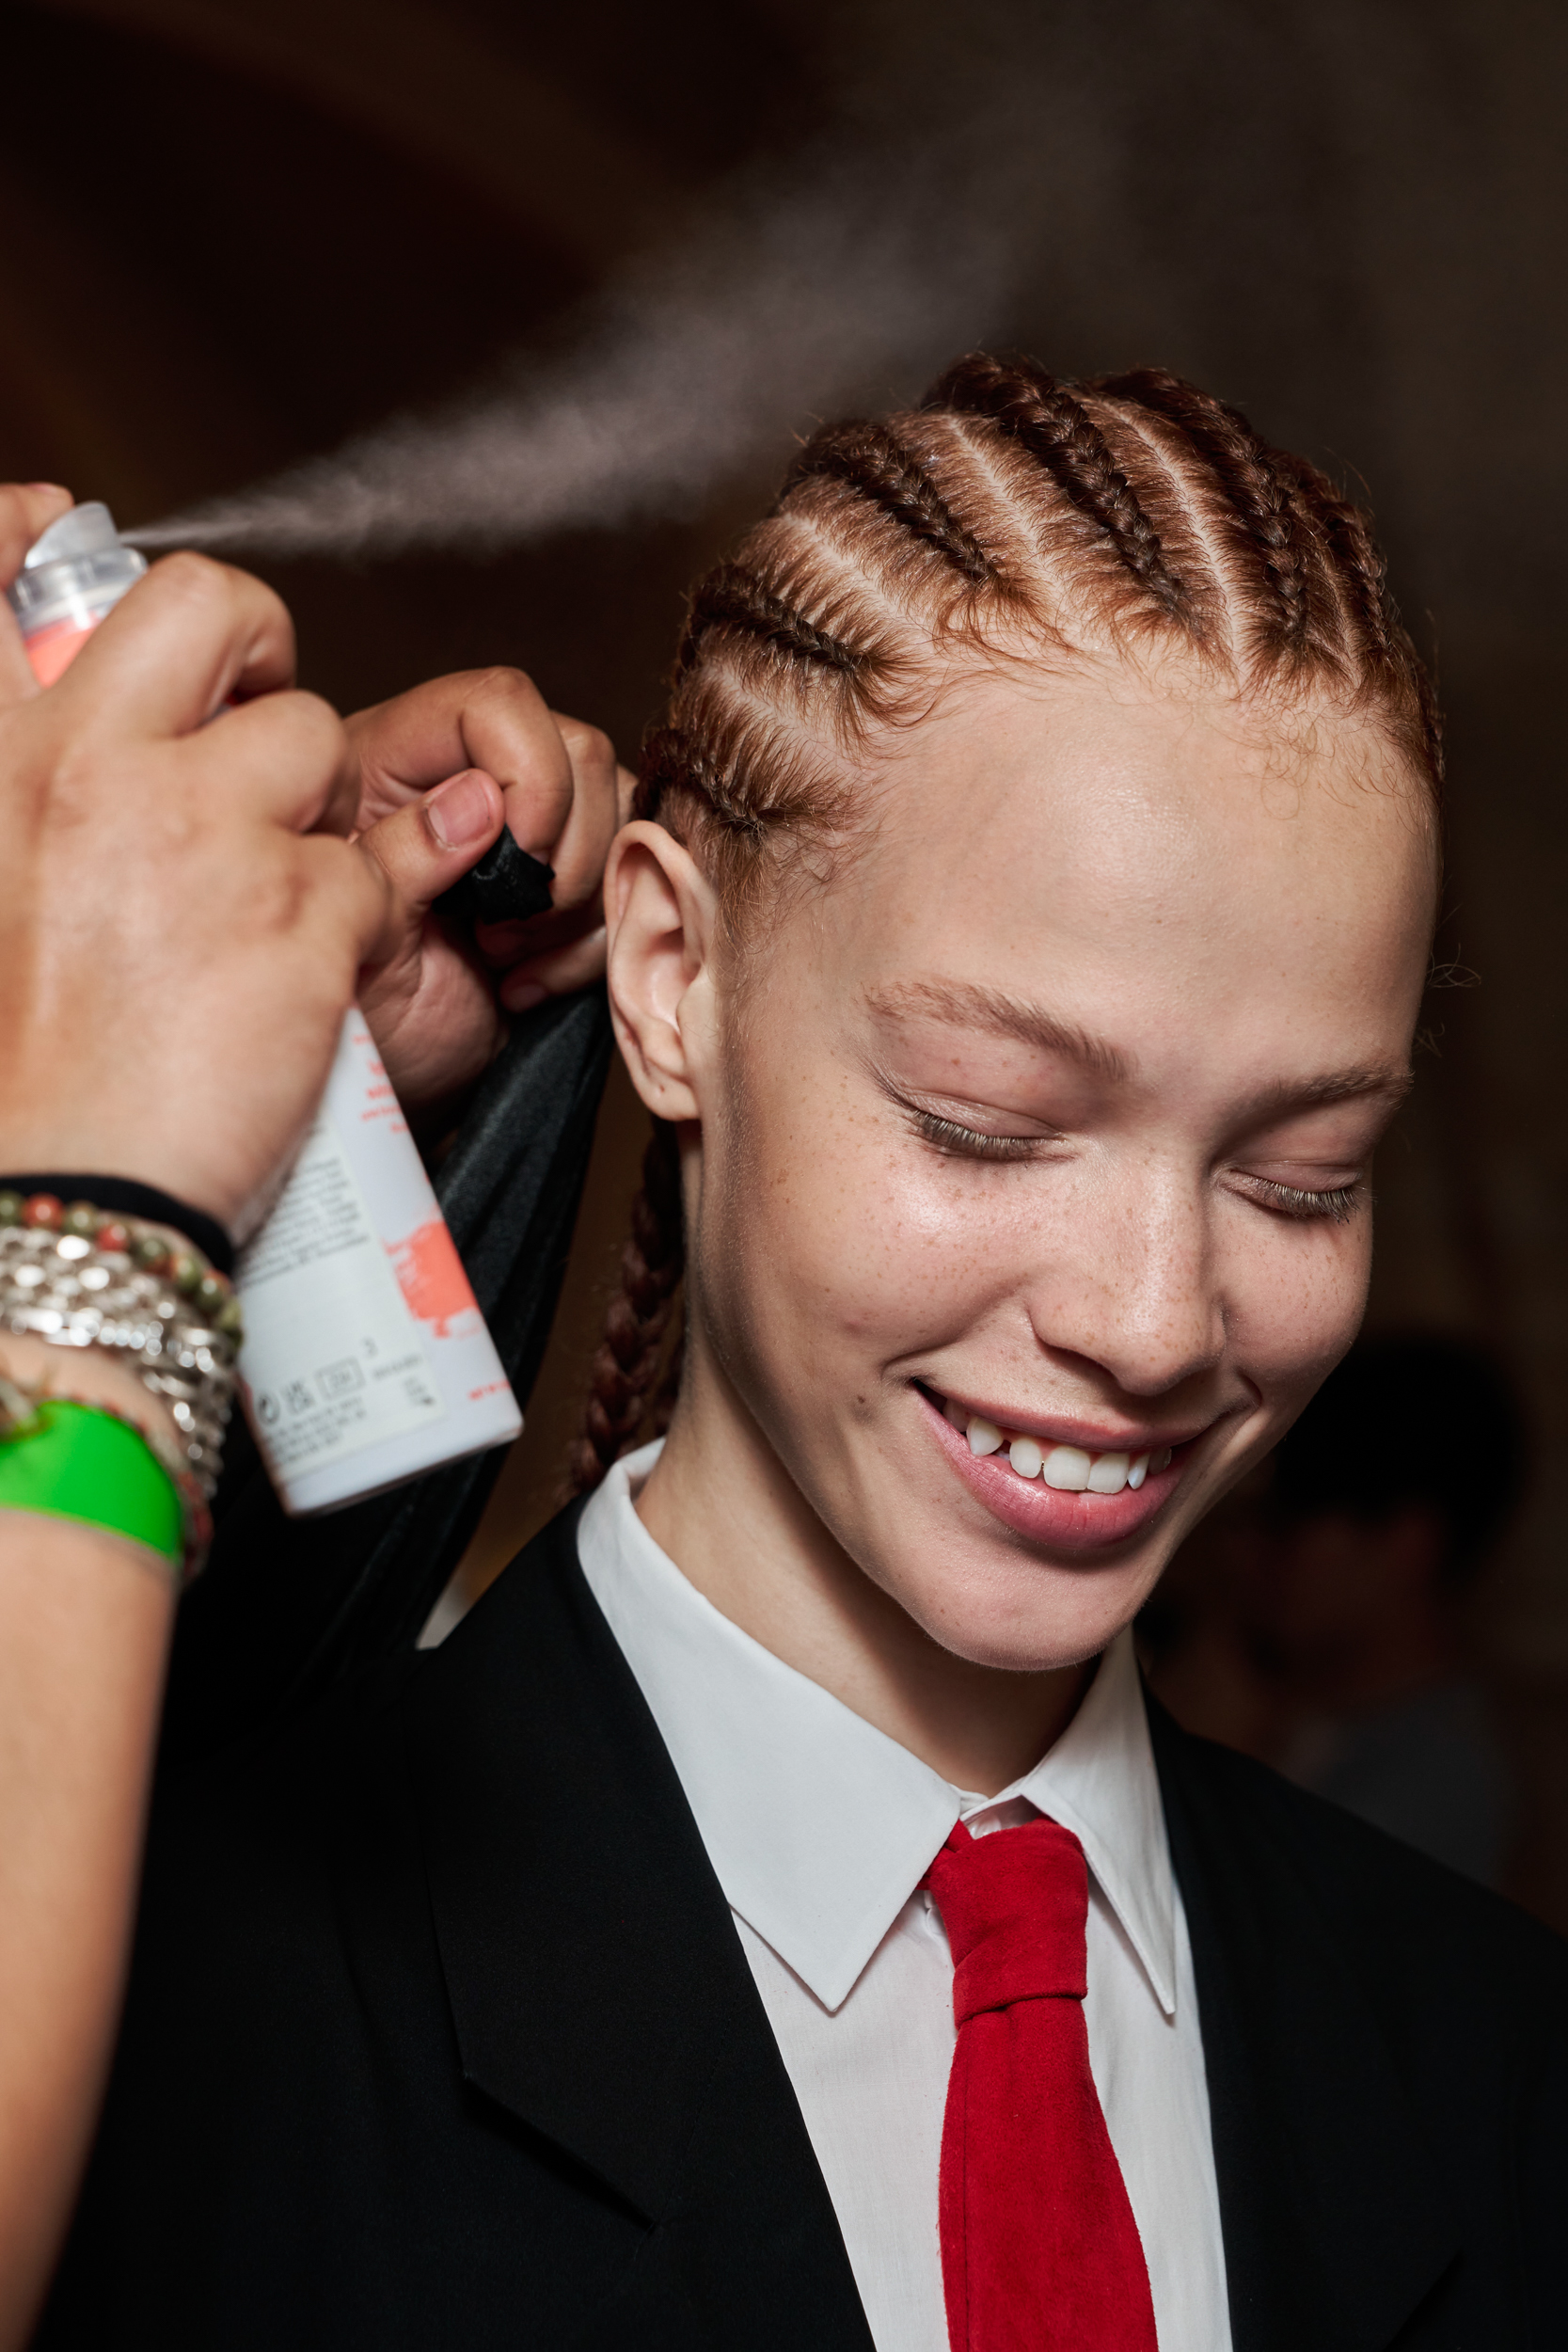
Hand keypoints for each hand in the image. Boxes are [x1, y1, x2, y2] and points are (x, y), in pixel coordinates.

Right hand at [0, 486, 392, 1238]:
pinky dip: (358, 920)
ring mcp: (199, 831)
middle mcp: (84, 762)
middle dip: (250, 647)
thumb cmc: (9, 1070)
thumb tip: (92, 752)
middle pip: (210, 604)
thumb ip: (25, 790)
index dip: (33, 529)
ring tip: (255, 912)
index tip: (56, 533)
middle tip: (249, 721)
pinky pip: (372, 868)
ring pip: (313, 743)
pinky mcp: (301, 916)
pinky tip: (296, 985)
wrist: (47, 1205)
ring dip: (306, 812)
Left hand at [346, 668, 632, 1118]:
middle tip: (502, 930)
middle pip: (578, 750)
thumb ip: (401, 855)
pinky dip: (601, 941)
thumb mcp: (354, 935)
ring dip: (581, 902)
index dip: (530, 776)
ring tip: (509, 958)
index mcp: (390, 761)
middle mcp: (467, 776)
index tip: (516, 863)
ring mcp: (528, 826)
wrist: (385, 1081)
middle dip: (563, 854)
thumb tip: (477, 799)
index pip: (497, 704)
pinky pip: (637, 879)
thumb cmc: (353, 1011)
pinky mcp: (573, 878)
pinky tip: (532, 979)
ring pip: (620, 811)